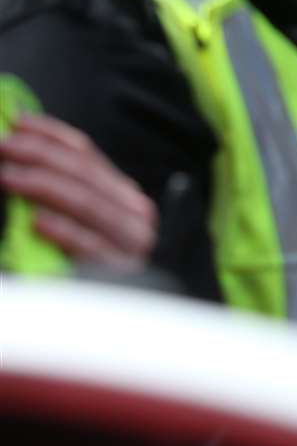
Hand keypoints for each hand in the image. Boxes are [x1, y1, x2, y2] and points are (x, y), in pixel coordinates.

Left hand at [0, 114, 156, 270]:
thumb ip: (63, 194)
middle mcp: (135, 212)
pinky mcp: (123, 272)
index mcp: (124, 195)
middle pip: (84, 173)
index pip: (87, 153)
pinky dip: (64, 232)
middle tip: (3, 146)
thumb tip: (21, 154)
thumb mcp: (83, 224)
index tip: (16, 122)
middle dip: (39, 155)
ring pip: (86, 202)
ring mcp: (133, 241)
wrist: (122, 323)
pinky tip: (36, 222)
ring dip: (42, 186)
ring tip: (7, 176)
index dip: (50, 135)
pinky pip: (91, 247)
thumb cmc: (92, 268)